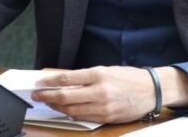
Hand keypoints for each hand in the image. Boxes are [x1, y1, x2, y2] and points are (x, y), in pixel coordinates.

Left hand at [32, 66, 187, 123]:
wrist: (151, 90)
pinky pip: (83, 117)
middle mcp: (100, 90)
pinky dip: (70, 114)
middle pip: (65, 96)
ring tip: (48, 103)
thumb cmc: (129, 77)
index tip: (39, 82)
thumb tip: (64, 81)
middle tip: (37, 95)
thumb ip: (86, 77)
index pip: (67, 78)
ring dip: (57, 107)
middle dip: (47, 96)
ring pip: (72, 109)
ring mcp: (103, 105)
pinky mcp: (106, 117)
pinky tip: (64, 110)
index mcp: (99, 74)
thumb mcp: (107, 70)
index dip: (49, 82)